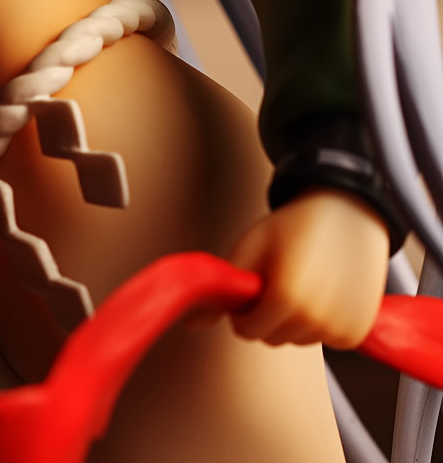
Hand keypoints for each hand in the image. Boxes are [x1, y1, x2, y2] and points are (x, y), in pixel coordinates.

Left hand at [228, 188, 388, 347]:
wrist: (346, 211)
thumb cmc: (295, 226)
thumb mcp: (249, 247)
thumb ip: (223, 287)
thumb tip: (194, 321)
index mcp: (287, 298)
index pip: (246, 331)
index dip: (243, 309)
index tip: (253, 287)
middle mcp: (316, 320)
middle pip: (272, 338)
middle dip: (267, 314)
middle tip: (279, 277)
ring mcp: (340, 329)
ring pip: (297, 339)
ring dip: (294, 319)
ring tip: (304, 280)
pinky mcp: (356, 333)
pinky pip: (323, 340)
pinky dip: (319, 323)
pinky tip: (324, 291)